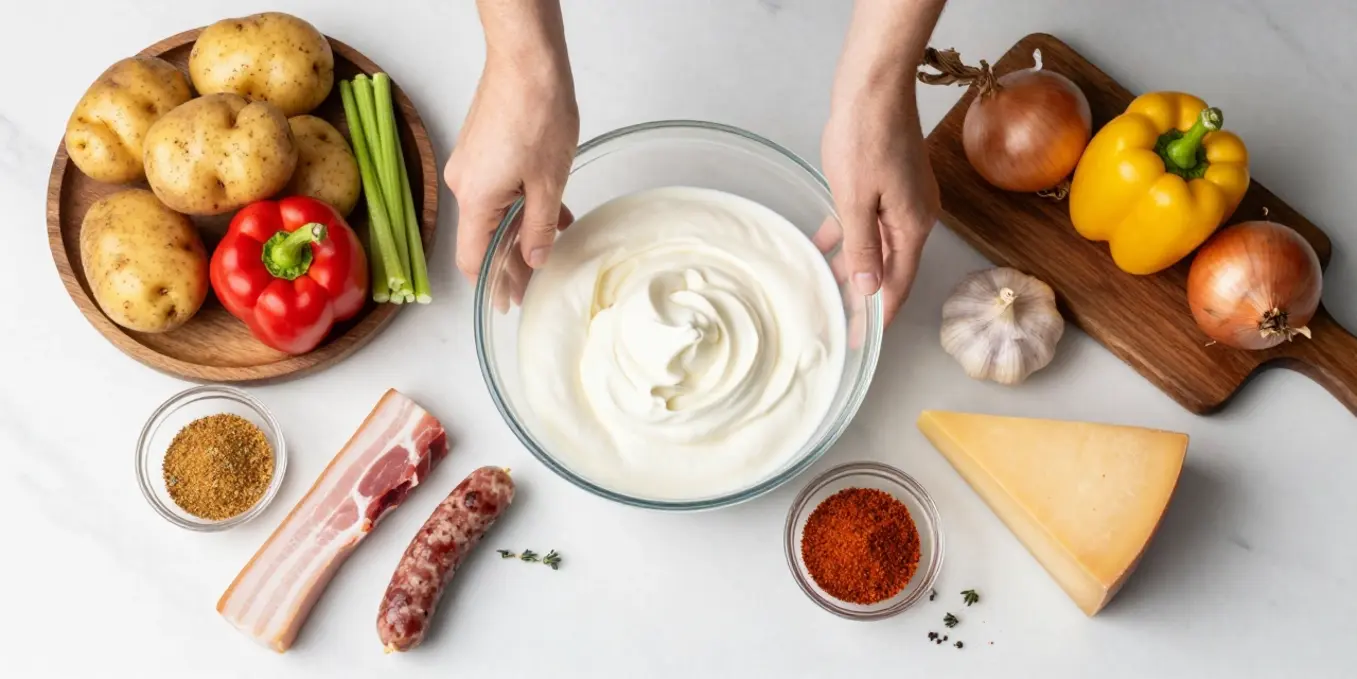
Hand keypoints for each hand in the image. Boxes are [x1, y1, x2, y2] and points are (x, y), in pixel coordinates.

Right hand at [444, 55, 578, 282]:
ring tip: (552, 246)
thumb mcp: (548, 182)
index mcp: (475, 199)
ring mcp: (470, 164)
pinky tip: (550, 212)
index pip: (473, 259)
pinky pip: (497, 188)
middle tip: (533, 285)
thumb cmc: (536, 113)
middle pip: (483, 237)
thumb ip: (539, 227)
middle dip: (510, 261)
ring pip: (494, 211)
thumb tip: (535, 260)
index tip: (508, 302)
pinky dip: (519, 204)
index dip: (492, 284)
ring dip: (520, 230)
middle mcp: (463, 184)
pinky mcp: (480, 148)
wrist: (527, 61)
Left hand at [818, 81, 939, 330]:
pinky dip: (851, 234)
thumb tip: (868, 288)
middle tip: (843, 323)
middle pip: (891, 266)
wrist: (875, 86)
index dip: (880, 313)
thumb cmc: (864, 138)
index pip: (899, 282)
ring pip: (877, 243)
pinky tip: (824, 244)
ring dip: (854, 264)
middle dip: (866, 295)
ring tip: (828, 288)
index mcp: (912, 225)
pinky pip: (871, 219)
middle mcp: (915, 215)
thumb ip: (862, 247)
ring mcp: (904, 196)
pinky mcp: (891, 181)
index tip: (864, 339)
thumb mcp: (855, 200)